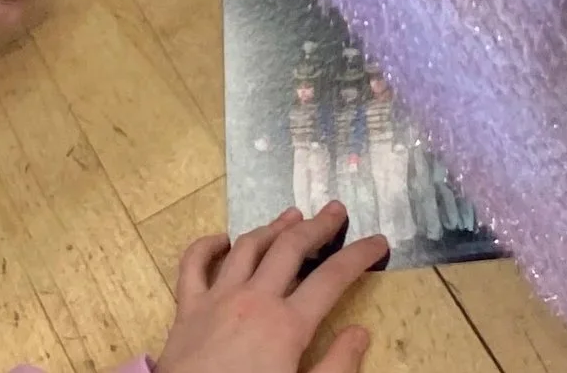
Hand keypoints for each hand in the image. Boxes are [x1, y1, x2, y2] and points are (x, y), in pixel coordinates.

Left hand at [157, 205, 389, 372]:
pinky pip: (194, 265)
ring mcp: (218, 299)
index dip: (359, 256)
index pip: (332, 279)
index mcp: (287, 325)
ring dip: (272, 227)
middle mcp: (255, 299)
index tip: (378, 240)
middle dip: (317, 226)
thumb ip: (336, 367)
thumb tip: (360, 331)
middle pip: (291, 249)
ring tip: (292, 215)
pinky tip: (221, 240)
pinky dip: (207, 246)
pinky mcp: (187, 308)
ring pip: (248, 247)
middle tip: (335, 209)